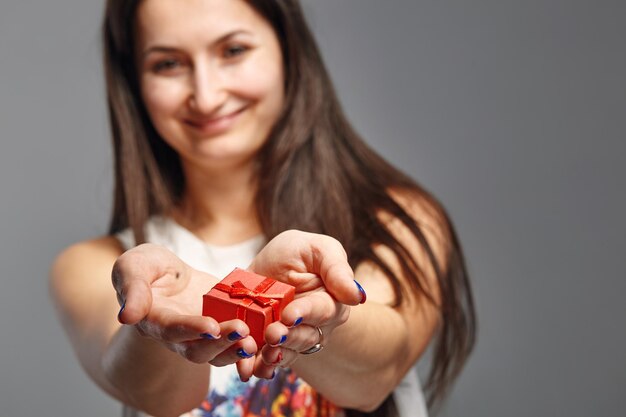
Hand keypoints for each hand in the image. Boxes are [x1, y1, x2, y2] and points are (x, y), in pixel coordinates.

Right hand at [113, 244, 257, 371]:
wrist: (167, 276)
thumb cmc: (147, 268)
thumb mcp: (134, 265)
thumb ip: (132, 287)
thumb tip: (127, 316)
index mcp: (155, 320)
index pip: (172, 329)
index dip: (192, 330)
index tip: (210, 327)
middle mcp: (179, 336)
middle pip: (198, 349)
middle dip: (221, 342)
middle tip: (242, 332)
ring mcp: (201, 336)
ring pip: (218, 353)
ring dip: (237, 350)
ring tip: (255, 342)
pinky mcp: (221, 329)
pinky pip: (235, 345)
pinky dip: (251, 348)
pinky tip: (268, 342)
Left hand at [244, 230, 366, 378]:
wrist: (268, 265)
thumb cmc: (300, 253)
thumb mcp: (318, 249)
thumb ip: (336, 268)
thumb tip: (357, 295)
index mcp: (331, 302)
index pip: (321, 311)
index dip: (305, 313)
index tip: (289, 315)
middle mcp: (314, 326)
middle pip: (304, 338)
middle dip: (287, 338)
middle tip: (272, 334)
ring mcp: (290, 339)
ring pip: (285, 354)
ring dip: (272, 357)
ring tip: (259, 354)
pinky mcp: (268, 347)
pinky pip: (263, 362)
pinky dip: (252, 366)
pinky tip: (245, 369)